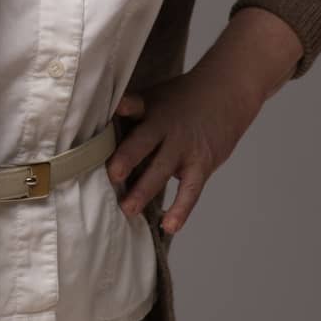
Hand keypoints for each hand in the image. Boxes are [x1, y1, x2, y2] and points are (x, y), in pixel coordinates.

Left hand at [108, 63, 265, 235]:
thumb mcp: (153, 97)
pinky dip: (181, 209)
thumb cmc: (180, 100)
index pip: (134, 106)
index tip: (113, 114)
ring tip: (128, 209)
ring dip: (145, 190)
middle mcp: (166, 127)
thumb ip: (128, 114)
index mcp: (149, 108)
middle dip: (127, 158)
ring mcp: (184, 147)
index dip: (123, 108)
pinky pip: (190, 190)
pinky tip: (170, 226)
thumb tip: (94, 132)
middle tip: (111, 175)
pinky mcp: (202, 164)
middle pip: (144, 142)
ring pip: (162, 170)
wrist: (226, 94)